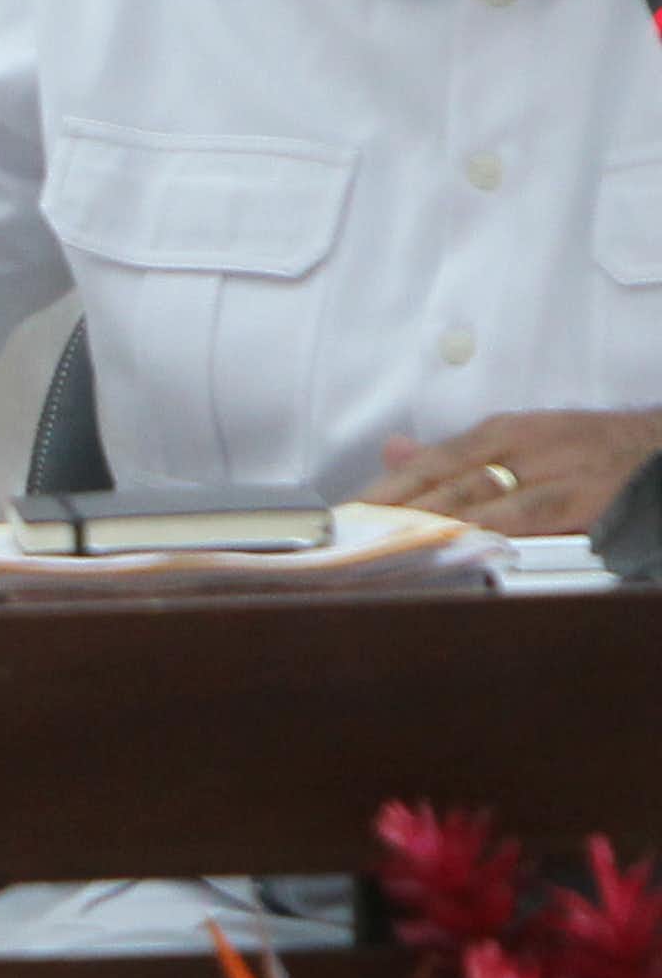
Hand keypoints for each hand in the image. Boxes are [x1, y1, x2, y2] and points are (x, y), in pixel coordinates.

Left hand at [361, 407, 661, 534]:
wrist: (656, 447)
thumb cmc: (585, 449)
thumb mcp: (519, 438)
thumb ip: (456, 454)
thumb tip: (395, 451)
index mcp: (498, 433)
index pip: (428, 462)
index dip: (384, 489)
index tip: (347, 515)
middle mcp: (518, 448)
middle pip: (442, 480)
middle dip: (394, 509)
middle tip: (355, 536)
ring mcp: (549, 473)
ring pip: (477, 498)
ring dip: (429, 521)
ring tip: (388, 544)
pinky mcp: (581, 499)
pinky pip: (526, 517)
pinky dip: (488, 530)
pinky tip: (458, 545)